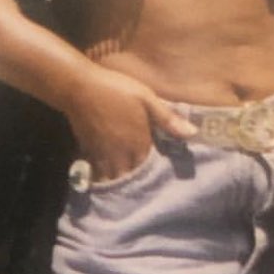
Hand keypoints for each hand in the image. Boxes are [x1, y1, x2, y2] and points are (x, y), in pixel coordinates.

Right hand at [64, 66, 195, 182]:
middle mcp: (120, 154)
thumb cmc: (118, 90)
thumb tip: (193, 133)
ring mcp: (102, 154)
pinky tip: (106, 174)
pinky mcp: (88, 150)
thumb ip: (168, 119)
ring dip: (119, 180)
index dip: (155, 173)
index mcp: (138, 143)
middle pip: (130, 176)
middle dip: (136, 181)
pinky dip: (103, 176)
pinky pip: (97, 171)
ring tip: (126, 185)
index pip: (149, 168)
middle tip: (145, 186)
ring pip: (112, 177)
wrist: (79, 88)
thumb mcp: (147, 100)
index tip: (162, 177)